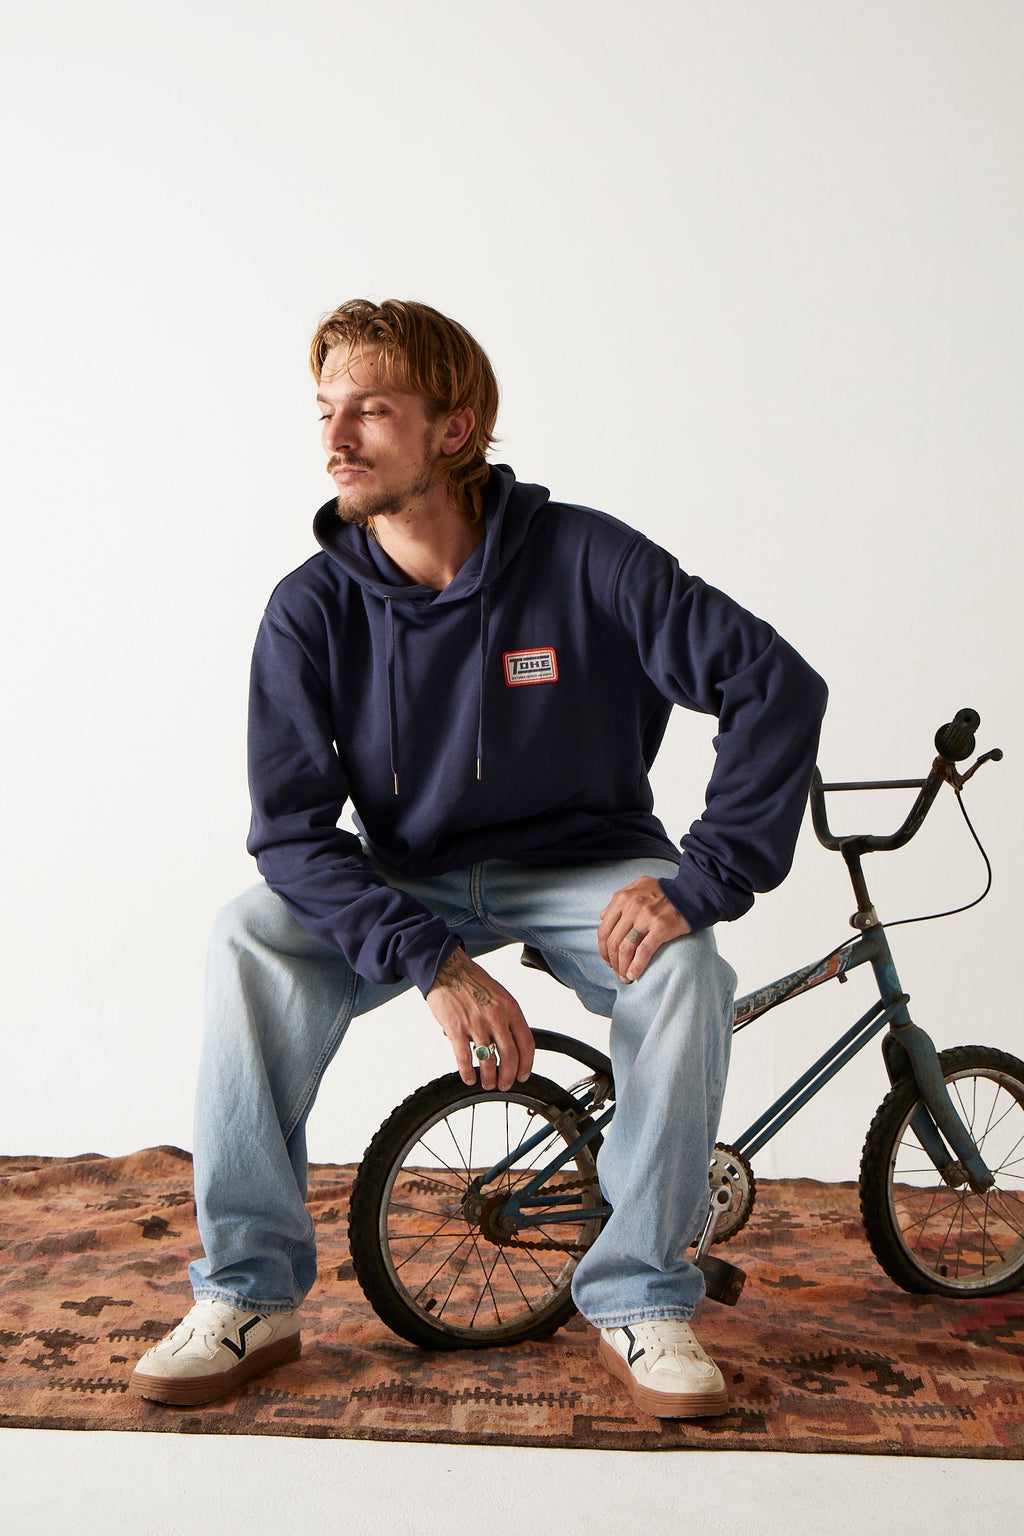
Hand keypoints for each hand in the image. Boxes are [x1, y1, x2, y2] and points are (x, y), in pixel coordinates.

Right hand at [426, 949, 534, 1089]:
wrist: (448, 969)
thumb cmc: (472, 982)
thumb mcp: (499, 996)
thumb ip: (507, 1018)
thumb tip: (511, 1044)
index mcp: (510, 1009)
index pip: (526, 1043)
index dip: (526, 1064)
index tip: (523, 1075)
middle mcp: (496, 1017)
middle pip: (510, 1056)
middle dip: (508, 1076)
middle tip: (505, 1085)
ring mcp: (476, 1023)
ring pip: (488, 1061)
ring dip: (489, 1078)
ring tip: (487, 1084)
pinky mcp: (457, 1028)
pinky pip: (464, 1058)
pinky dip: (467, 1072)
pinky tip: (468, 1078)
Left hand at [598, 876, 691, 982]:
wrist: (691, 893)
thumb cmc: (664, 893)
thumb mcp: (637, 887)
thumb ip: (619, 900)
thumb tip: (603, 917)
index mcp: (622, 898)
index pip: (603, 930)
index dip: (603, 950)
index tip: (608, 960)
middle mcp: (631, 906)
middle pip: (613, 942)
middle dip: (613, 962)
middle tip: (617, 972)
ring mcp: (646, 917)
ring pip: (625, 949)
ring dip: (622, 967)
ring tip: (625, 977)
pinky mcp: (661, 927)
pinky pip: (643, 952)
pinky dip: (636, 967)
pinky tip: (634, 975)